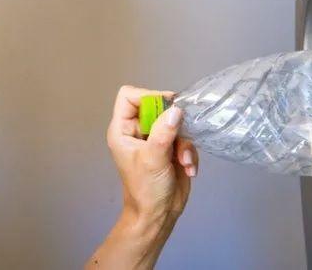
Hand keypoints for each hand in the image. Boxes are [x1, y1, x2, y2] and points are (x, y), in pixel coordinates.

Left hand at [107, 86, 197, 224]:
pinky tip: (188, 168)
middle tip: (180, 134)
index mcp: (123, 130)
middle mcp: (138, 130)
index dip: (148, 96)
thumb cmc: (146, 189)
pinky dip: (188, 153)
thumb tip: (176, 109)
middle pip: (157, 106)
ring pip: (175, 122)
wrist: (158, 215)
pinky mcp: (171, 148)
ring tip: (182, 161)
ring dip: (183, 143)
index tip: (167, 106)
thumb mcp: (153, 159)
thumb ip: (164, 133)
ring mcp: (156, 138)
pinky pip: (185, 138)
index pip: (129, 96)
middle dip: (172, 122)